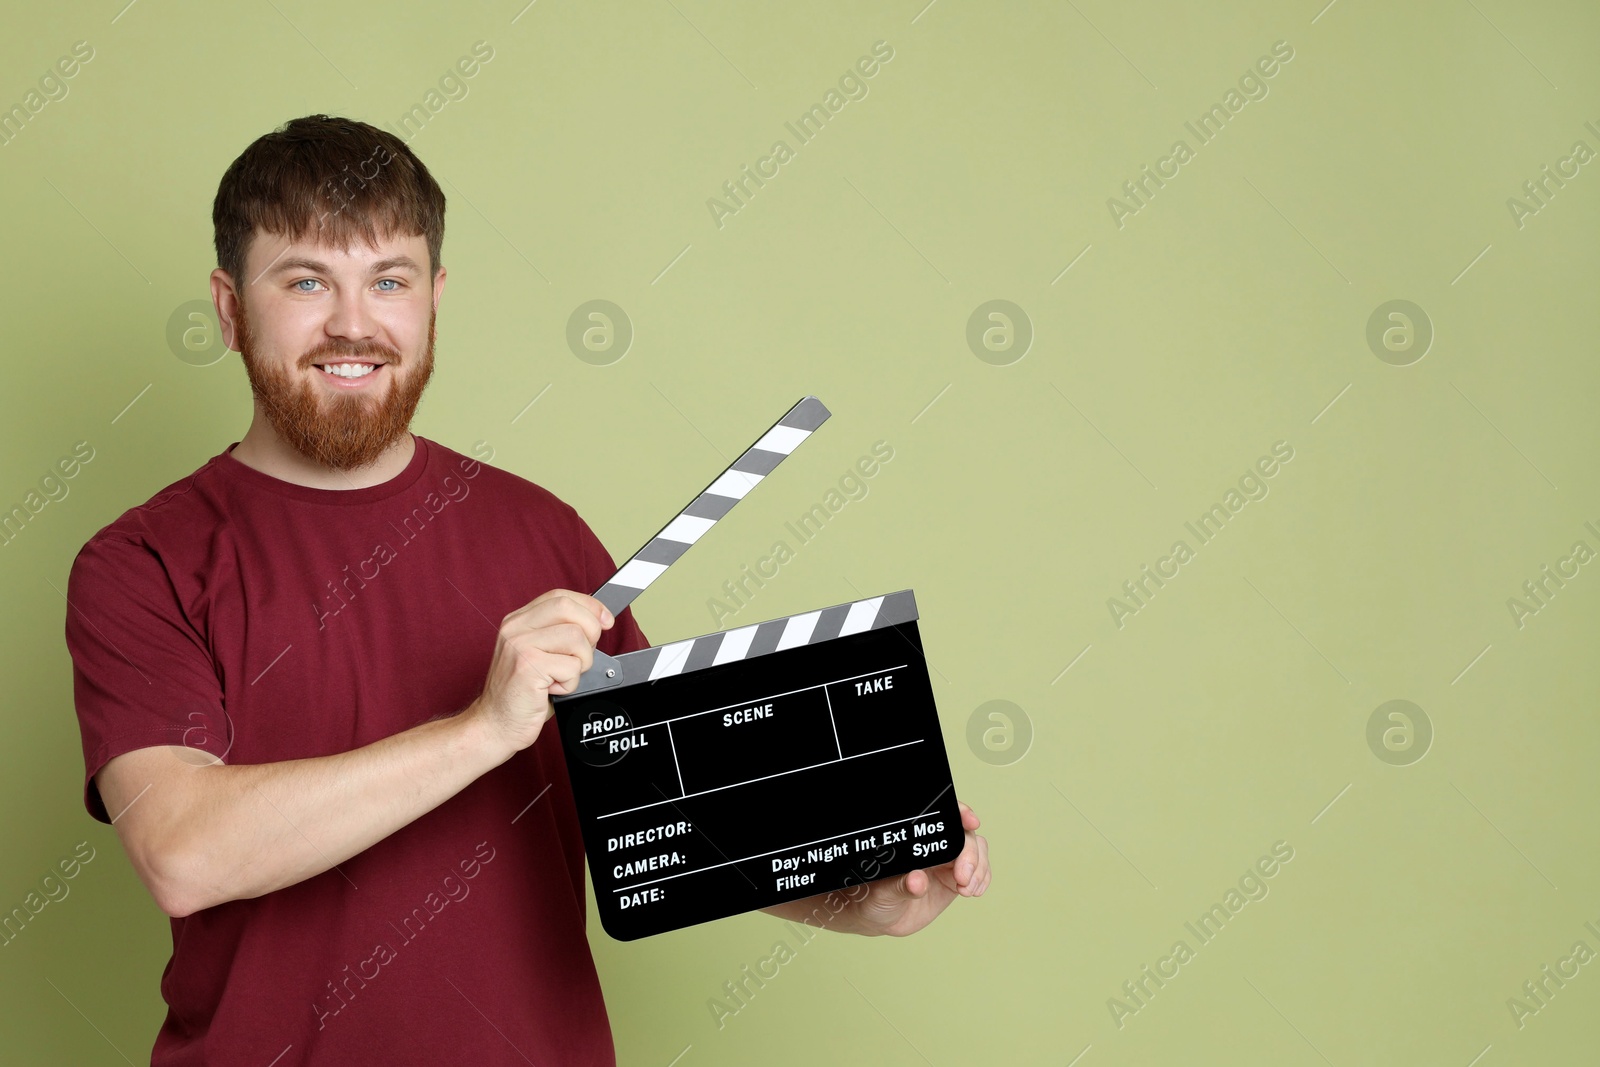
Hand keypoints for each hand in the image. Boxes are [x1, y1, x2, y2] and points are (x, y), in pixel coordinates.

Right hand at [469, 588, 612, 754]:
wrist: (495, 725)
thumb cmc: (522, 694)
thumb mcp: (539, 654)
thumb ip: (559, 633)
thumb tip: (598, 621)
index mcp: (519, 621)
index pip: (561, 597)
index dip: (589, 606)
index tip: (605, 620)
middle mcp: (515, 628)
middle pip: (569, 609)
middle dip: (590, 632)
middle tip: (582, 656)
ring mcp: (519, 646)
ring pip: (576, 639)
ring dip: (580, 664)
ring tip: (560, 677)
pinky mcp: (527, 666)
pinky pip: (571, 667)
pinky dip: (570, 684)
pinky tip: (552, 690)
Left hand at [829, 801, 989, 936]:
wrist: (881, 917)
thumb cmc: (876, 896)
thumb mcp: (883, 891)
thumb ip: (901, 886)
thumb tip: (917, 881)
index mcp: (915, 839)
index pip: (943, 817)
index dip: (960, 813)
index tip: (970, 821)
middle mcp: (934, 846)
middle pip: (965, 836)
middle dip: (971, 855)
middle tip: (963, 878)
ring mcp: (947, 862)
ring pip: (977, 852)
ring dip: (979, 869)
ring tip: (967, 889)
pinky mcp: (956, 879)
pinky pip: (979, 872)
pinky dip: (982, 879)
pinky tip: (974, 890)